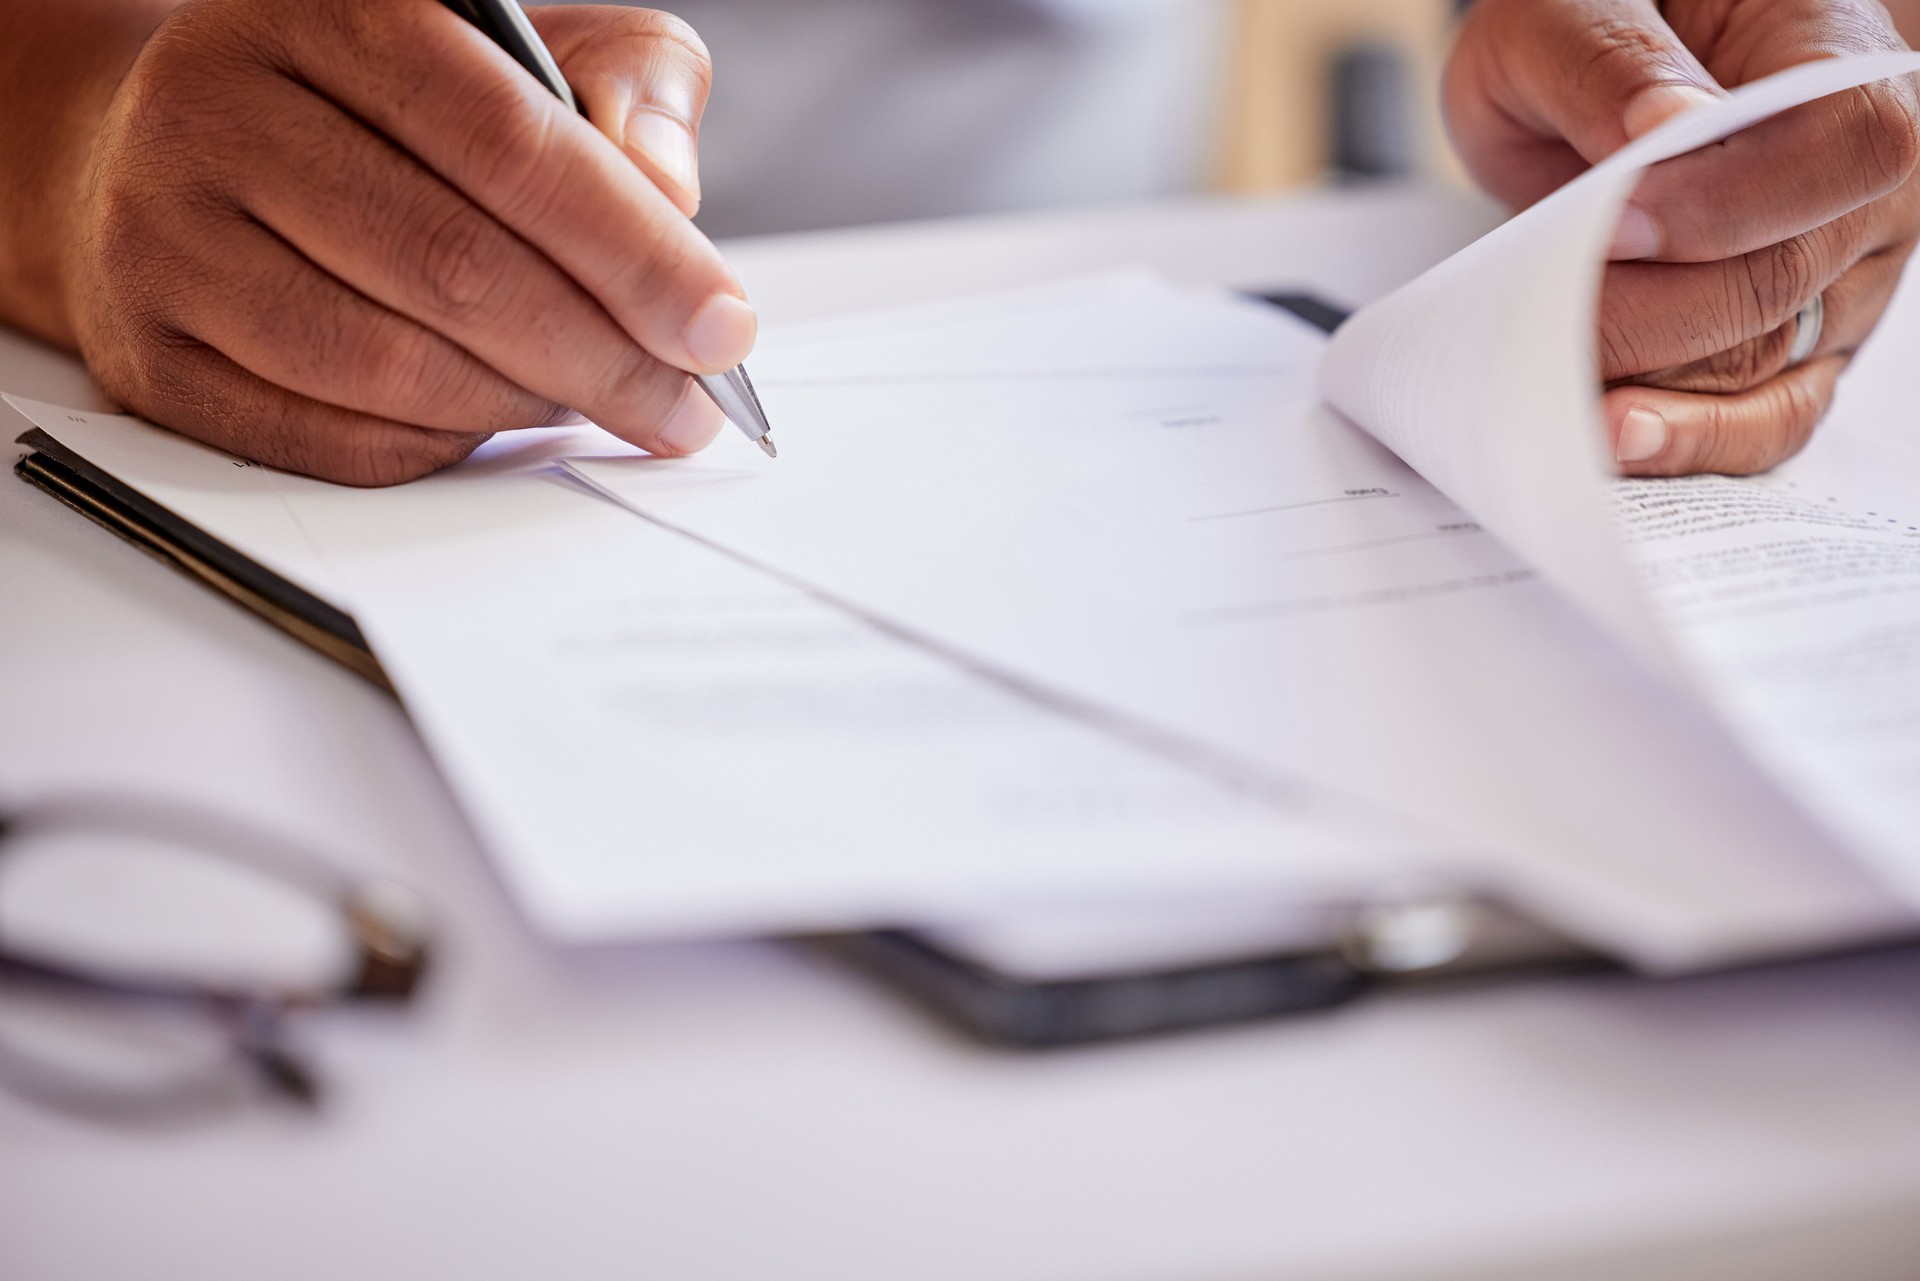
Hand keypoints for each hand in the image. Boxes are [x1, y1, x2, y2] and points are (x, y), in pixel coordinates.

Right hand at [59, 0, 747, 484]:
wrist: (174, 144)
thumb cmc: (386, 103)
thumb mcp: (524, 42)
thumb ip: (625, 83)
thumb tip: (668, 189)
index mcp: (328, 5)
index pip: (511, 145)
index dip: (634, 252)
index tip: (721, 328)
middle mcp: (221, 109)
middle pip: (455, 268)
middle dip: (605, 358)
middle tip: (683, 407)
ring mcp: (165, 236)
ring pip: (392, 366)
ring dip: (527, 406)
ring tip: (597, 404)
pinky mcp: (152, 353)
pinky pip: (331, 439)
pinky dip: (441, 446)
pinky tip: (495, 419)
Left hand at [1445, 0, 1919, 475]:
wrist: (1580, 70)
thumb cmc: (1590, 20)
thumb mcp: (1573, 9)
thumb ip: (1613, 63)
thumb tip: (1664, 129)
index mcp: (1836, 58)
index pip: (1836, 145)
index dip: (1725, 203)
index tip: (1611, 227)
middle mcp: (1862, 176)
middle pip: (1786, 275)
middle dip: (1654, 317)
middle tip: (1544, 329)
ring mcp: (1836, 269)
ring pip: (1773, 362)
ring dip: (1663, 396)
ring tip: (1562, 405)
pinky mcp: (1789, 341)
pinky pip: (1768, 414)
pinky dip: (1694, 441)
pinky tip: (1620, 443)